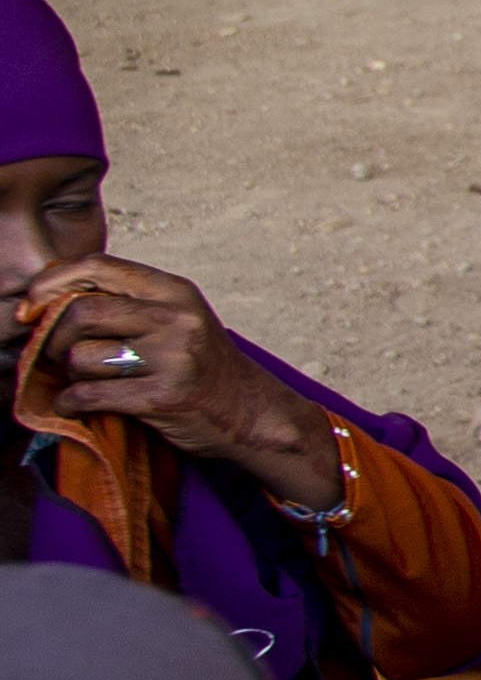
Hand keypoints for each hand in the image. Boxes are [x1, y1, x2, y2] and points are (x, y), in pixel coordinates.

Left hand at [16, 259, 335, 500]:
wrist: (252, 412)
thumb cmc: (199, 365)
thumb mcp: (174, 319)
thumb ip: (125, 303)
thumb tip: (48, 300)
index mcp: (173, 290)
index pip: (96, 266)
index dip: (50, 283)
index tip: (30, 308)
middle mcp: (175, 317)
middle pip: (80, 312)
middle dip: (52, 338)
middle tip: (54, 355)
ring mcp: (172, 358)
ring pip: (80, 358)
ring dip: (68, 376)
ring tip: (84, 382)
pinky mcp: (163, 397)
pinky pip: (89, 396)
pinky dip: (71, 404)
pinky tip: (79, 405)